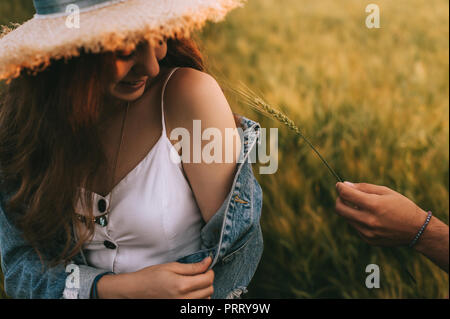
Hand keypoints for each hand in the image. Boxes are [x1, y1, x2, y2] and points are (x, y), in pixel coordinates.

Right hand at [97, 256, 214, 298]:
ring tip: (194, 283)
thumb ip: (192, 266)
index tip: (206, 267)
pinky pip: (197, 306)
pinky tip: (191, 292)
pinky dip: (199, 299)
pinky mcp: (180, 310)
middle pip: (209, 290)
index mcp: (182, 286)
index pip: (207, 280)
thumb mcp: (172, 267)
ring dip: (204, 290)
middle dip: (207, 280)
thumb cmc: (151, 277)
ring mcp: (182, 307)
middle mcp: (184, 299)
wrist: (137, 290)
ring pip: (206, 300)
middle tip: (200, 273)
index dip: (209, 271)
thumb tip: (207, 262)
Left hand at [335, 182, 427, 245]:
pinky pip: (355, 226)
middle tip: (344, 195)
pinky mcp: (368, 240)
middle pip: (339, 209)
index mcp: (374, 206)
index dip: (340, 187)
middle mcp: (368, 220)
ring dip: (349, 209)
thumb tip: (345, 184)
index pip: (346, 195)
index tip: (339, 184)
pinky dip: (357, 219)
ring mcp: (367, 232)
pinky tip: (371, 217)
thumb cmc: (402, 206)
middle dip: (339, 199)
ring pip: (346, 218)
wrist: (417, 230)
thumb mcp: (385, 192)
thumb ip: (363, 188)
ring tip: (363, 206)